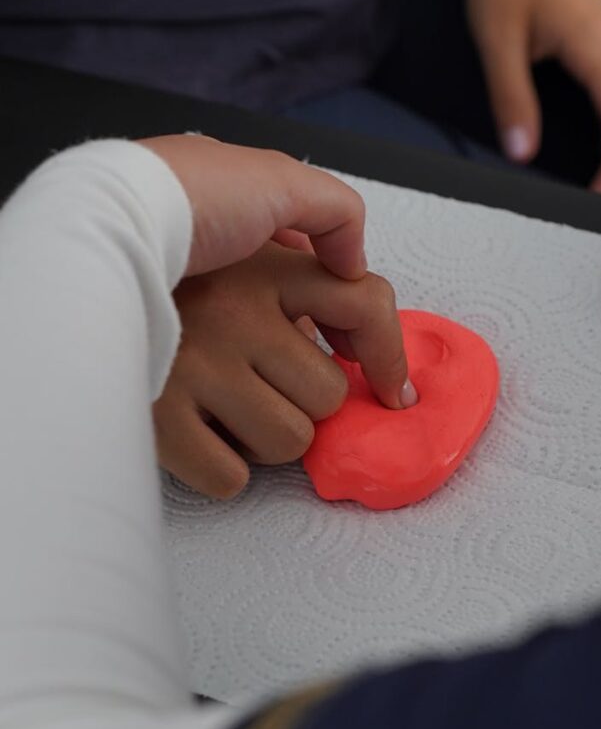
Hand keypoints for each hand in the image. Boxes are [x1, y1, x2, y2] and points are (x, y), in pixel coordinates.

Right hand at [154, 242, 410, 497]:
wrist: (81, 278)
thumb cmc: (176, 274)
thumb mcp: (241, 248)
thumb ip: (300, 272)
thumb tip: (365, 344)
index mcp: (263, 267)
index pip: (365, 302)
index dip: (388, 356)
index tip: (391, 392)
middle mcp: (236, 311)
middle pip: (329, 394)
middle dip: (306, 403)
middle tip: (267, 387)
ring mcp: (197, 364)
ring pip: (291, 441)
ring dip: (269, 439)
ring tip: (233, 410)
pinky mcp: (160, 416)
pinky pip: (232, 480)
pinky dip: (225, 471)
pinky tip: (204, 436)